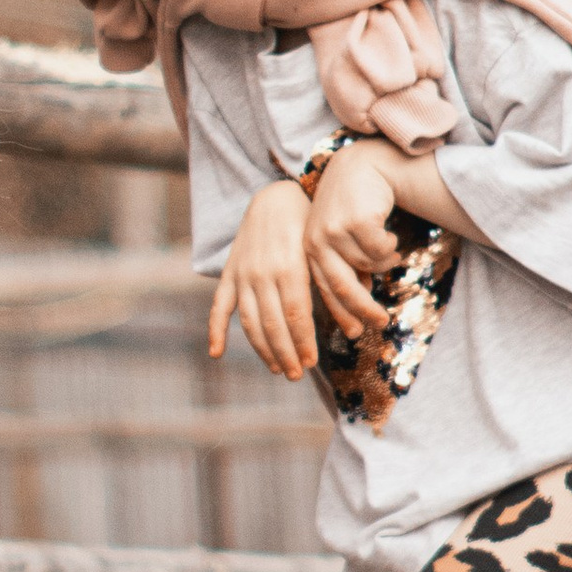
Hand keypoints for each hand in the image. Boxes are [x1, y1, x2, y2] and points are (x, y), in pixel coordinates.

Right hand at [208, 178, 318, 377]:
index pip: (296, 315)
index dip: (303, 342)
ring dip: (263, 349)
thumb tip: (356, 322)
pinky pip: (219, 305)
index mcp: (290, 267)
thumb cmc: (307, 226)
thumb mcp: (324, 251)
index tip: (311, 362)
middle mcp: (263, 273)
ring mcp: (243, 274)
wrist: (275, 197)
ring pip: (250, 321)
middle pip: (273, 323)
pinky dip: (215, 330)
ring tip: (277, 367)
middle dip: (286, 353)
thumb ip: (333, 285)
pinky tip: (216, 353)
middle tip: (297, 373)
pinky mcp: (229, 273)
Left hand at [304, 143, 407, 330]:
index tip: (356, 334)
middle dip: (364, 309)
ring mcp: (334, 229)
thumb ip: (343, 268)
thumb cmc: (353, 206)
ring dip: (384, 262)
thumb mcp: (340, 238)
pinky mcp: (356, 219)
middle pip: (343, 288)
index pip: (325, 290)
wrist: (363, 165)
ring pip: (368, 266)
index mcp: (307, 249)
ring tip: (389, 250)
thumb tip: (356, 312)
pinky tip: (390, 235)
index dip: (341, 314)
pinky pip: (382, 250)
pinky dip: (391, 246)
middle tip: (382, 323)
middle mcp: (315, 240)